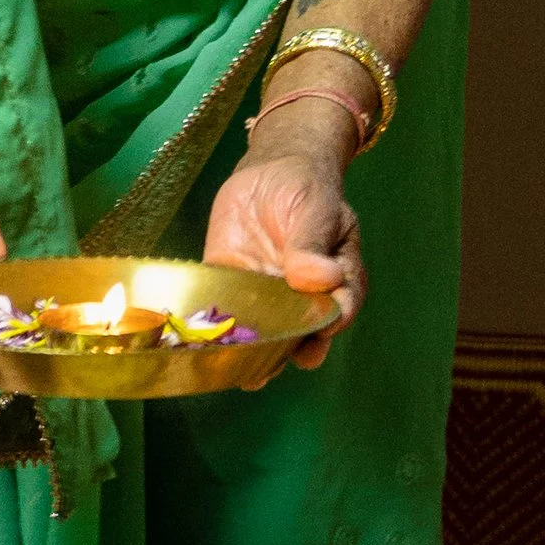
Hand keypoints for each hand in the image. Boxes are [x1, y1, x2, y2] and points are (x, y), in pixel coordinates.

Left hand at [201, 138, 363, 373]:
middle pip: (299, 332)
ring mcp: (266, 295)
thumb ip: (314, 243)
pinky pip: (224, 309)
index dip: (330, 323)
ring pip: (262, 331)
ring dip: (251, 353)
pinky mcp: (232, 285)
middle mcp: (301, 296)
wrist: (271, 170)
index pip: (339, 308)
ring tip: (241, 373)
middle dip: (285, 352)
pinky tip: (206, 346)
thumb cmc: (306, 189)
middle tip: (270, 367)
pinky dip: (214, 328)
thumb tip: (321, 277)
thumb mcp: (317, 208)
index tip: (320, 332)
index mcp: (336, 279)